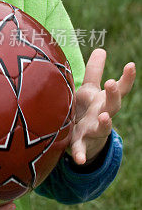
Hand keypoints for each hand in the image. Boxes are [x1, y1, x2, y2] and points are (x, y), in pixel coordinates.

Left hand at [69, 48, 135, 164]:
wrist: (82, 139)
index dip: (127, 77)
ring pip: (102, 127)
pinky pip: (81, 150)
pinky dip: (80, 155)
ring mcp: (93, 130)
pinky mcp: (80, 144)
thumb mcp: (89, 91)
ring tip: (104, 116)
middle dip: (113, 95)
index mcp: (104, 101)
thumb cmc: (86, 110)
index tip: (130, 65)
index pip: (119, 89)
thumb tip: (101, 49)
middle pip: (113, 105)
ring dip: (104, 122)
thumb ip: (94, 72)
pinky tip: (79, 160)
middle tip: (111, 83)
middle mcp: (103, 115)